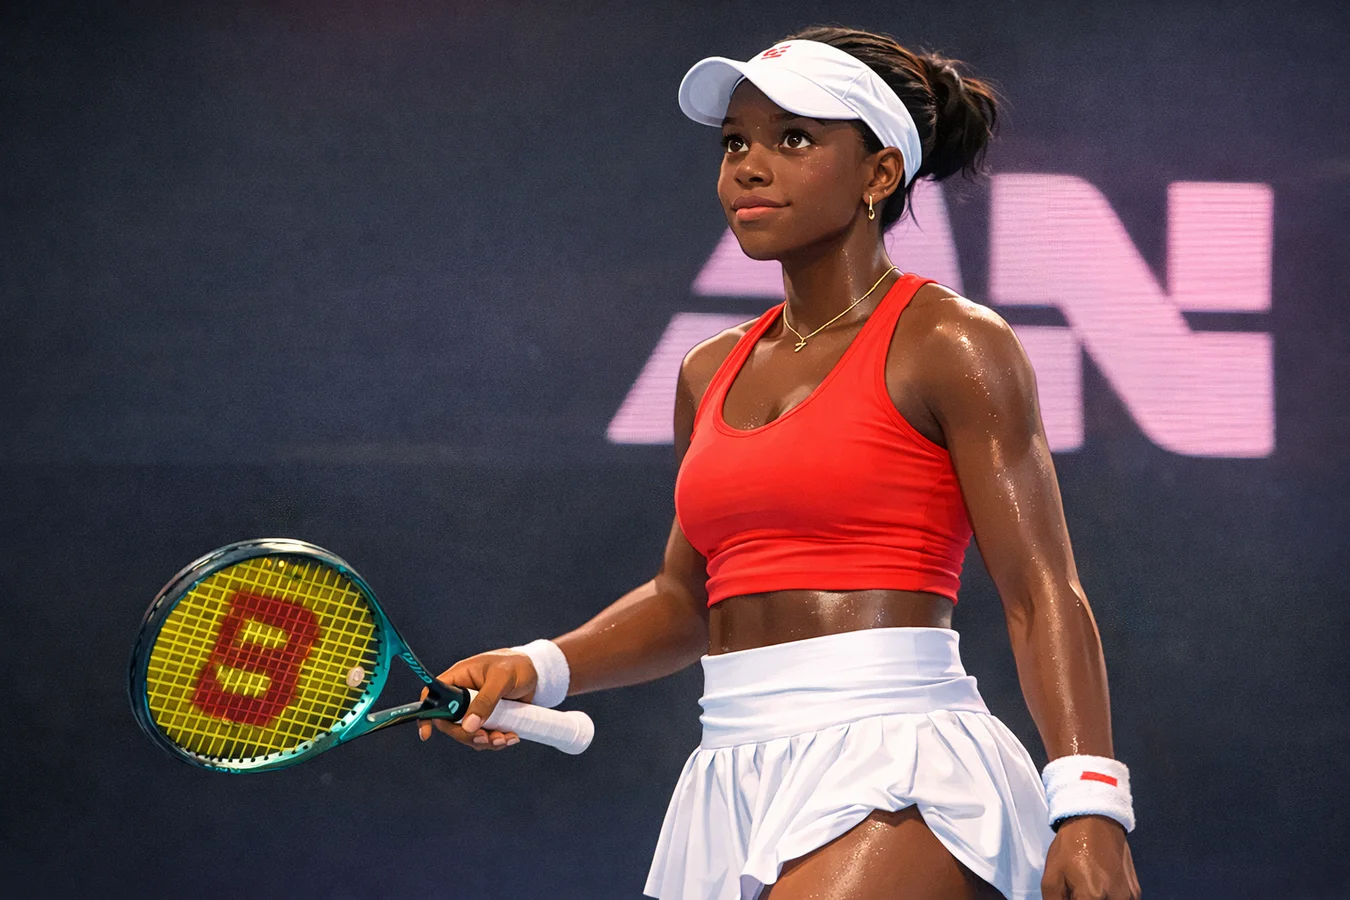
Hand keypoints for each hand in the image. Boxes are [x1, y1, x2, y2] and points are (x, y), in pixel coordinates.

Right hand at [415, 649, 537, 750]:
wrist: (537, 673)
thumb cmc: (516, 665)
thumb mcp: (501, 678)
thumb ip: (486, 700)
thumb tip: (469, 726)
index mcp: (458, 678)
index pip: (433, 696)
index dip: (427, 715)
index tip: (427, 735)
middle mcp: (462, 696)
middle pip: (450, 723)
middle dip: (466, 735)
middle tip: (485, 738)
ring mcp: (474, 710)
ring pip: (468, 734)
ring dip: (485, 741)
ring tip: (506, 739)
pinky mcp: (488, 720)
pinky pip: (485, 737)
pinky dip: (496, 741)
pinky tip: (511, 737)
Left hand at [1041, 815, 1139, 898]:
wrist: (1095, 821)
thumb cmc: (1071, 847)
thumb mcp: (1052, 875)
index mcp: (1092, 897)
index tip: (1070, 895)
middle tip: (1076, 891)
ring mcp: (1128, 897)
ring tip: (1088, 888)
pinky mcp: (1135, 892)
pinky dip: (1108, 898)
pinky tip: (1100, 886)